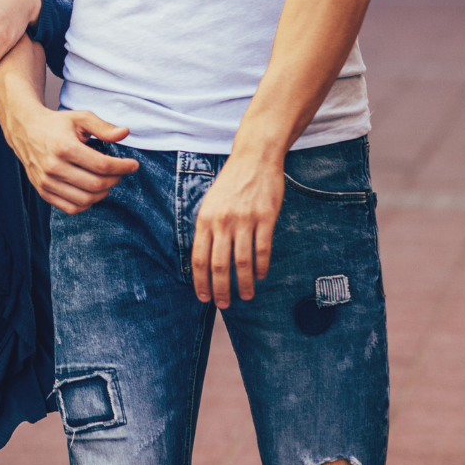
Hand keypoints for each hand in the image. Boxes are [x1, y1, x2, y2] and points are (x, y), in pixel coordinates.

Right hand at [1, 102, 136, 212]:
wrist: (24, 130)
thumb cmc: (56, 124)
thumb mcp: (80, 118)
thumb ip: (103, 126)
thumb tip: (125, 133)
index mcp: (64, 147)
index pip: (102, 166)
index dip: (123, 167)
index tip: (133, 164)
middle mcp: (53, 167)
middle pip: (96, 185)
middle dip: (115, 180)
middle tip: (119, 172)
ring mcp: (46, 181)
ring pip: (85, 200)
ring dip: (102, 193)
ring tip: (106, 181)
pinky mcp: (42, 191)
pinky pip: (70, 208)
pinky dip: (86, 204)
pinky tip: (91, 191)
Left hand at [191, 149, 284, 307]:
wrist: (254, 159)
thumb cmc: (230, 184)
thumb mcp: (210, 203)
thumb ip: (207, 229)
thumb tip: (204, 259)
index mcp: (204, 219)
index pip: (198, 257)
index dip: (200, 281)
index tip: (203, 297)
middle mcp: (222, 221)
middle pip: (219, 264)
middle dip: (220, 289)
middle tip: (223, 305)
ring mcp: (244, 220)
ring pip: (242, 261)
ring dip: (243, 284)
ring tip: (246, 296)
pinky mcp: (265, 218)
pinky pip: (262, 249)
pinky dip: (261, 267)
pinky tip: (260, 276)